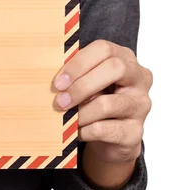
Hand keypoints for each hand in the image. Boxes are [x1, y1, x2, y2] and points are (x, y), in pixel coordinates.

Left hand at [53, 40, 152, 189]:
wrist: (110, 139)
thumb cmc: (95, 103)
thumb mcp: (86, 84)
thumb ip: (75, 75)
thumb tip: (48, 72)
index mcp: (125, 59)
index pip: (104, 49)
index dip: (78, 63)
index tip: (58, 82)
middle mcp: (140, 79)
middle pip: (115, 68)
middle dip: (81, 86)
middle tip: (60, 101)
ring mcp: (141, 105)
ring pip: (108, 104)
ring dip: (81, 113)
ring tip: (67, 119)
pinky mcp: (135, 132)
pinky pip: (104, 129)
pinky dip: (84, 131)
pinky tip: (76, 132)